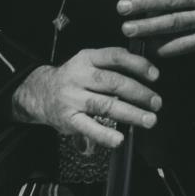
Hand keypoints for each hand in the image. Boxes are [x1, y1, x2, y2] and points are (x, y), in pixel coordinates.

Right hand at [11, 48, 160, 148]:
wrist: (37, 92)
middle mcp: (79, 76)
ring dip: (130, 114)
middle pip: (113, 82)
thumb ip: (114, 65)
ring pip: (105, 105)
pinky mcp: (67, 119)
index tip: (155, 75)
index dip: (138, 64)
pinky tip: (119, 139)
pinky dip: (104, 134)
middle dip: (139, 93)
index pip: (116, 57)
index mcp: (87, 58)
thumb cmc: (74, 77)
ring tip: (148, 120)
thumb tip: (147, 72)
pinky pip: (88, 127)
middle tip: (156, 102)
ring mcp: (72, 98)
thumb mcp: (89, 62)